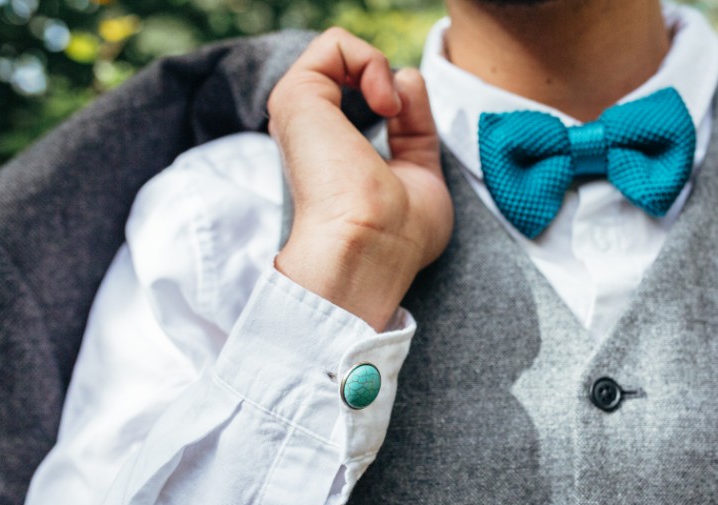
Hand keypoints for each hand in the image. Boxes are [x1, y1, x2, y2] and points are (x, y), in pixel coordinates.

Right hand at [268, 28, 453, 330]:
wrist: (373, 248)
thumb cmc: (399, 236)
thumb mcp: (421, 172)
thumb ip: (415, 127)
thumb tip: (406, 76)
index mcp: (332, 153)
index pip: (361, 101)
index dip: (399, 104)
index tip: (408, 129)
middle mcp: (311, 131)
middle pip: (350, 72)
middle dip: (389, 83)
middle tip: (398, 117)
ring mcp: (299, 112)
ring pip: (339, 52)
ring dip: (380, 69)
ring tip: (390, 107)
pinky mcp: (296, 96)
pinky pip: (335, 43)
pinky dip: (372, 61)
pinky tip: (384, 102)